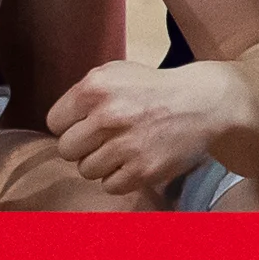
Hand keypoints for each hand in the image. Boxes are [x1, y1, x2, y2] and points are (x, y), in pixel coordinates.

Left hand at [47, 58, 242, 198]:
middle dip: (84, 146)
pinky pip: (110, 186)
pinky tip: (135, 161)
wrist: (203, 102)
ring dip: (102, 163)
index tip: (89, 122)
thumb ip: (83, 94)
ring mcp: (126, 145)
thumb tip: (59, 124)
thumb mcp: (116, 73)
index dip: (71, 124)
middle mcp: (108, 115)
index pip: (54, 122)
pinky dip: (121, 177)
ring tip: (123, 148)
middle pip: (66, 149)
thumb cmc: (154, 88)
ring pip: (86, 170)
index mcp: (96, 87)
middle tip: (106, 138)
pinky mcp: (143, 170)